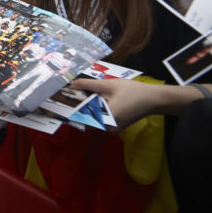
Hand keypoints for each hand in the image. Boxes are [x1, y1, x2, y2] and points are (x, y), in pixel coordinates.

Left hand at [71, 77, 211, 130]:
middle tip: (63, 94)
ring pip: (92, 117)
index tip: (57, 101)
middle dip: (76, 105)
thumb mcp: (109, 85)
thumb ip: (88, 85)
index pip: (81, 115)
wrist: (154, 99)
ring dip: (85, 107)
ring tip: (73, 94)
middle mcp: (108, 128)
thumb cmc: (133, 91)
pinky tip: (89, 99)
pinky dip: (94, 109)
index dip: (69, 108)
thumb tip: (71, 84)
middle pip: (86, 117)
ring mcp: (112, 129)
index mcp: (106, 119)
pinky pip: (100, 117)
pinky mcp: (115, 126)